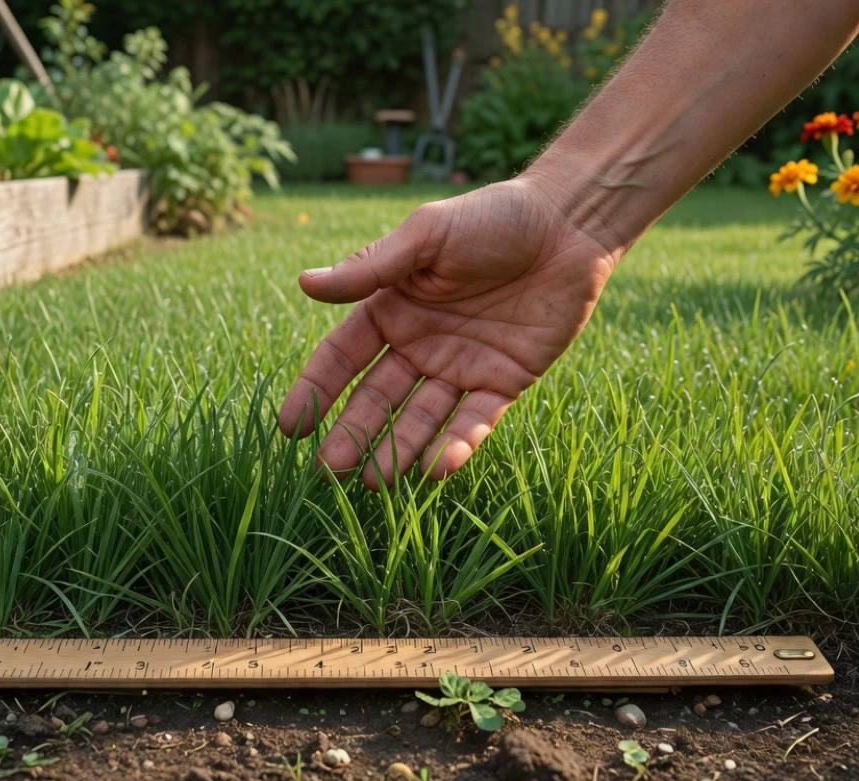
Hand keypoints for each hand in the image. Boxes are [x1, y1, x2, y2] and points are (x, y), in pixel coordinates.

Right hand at [277, 177, 620, 488]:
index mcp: (392, 309)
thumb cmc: (492, 218)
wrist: (568, 225)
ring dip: (397, 450)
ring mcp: (461, 367)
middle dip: (352, 434)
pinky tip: (437, 468)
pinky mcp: (504, 382)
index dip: (315, 391)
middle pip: (376, 399)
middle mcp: (420, 344)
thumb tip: (304, 284)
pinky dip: (457, 444)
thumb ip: (370, 268)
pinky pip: (475, 419)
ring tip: (372, 484)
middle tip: (328, 473)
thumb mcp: (426, 236)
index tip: (290, 428)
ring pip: (421, 418)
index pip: (342, 358)